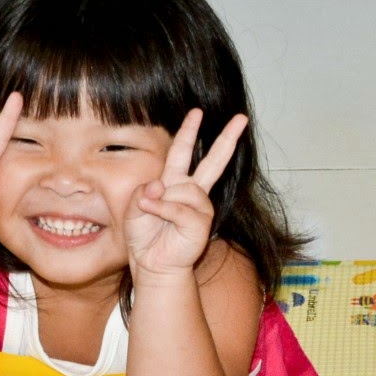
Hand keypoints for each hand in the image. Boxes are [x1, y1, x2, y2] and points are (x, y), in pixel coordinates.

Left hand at [124, 110, 245, 278]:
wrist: (153, 264)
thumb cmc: (144, 236)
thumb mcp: (133, 207)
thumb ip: (144, 191)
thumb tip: (160, 186)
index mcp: (175, 182)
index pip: (183, 152)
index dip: (189, 131)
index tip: (198, 111)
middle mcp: (192, 192)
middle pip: (212, 161)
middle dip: (226, 139)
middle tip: (241, 119)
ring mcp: (199, 207)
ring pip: (185, 188)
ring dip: (162, 200)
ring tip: (151, 213)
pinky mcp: (200, 223)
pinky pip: (179, 207)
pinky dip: (163, 211)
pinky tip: (156, 217)